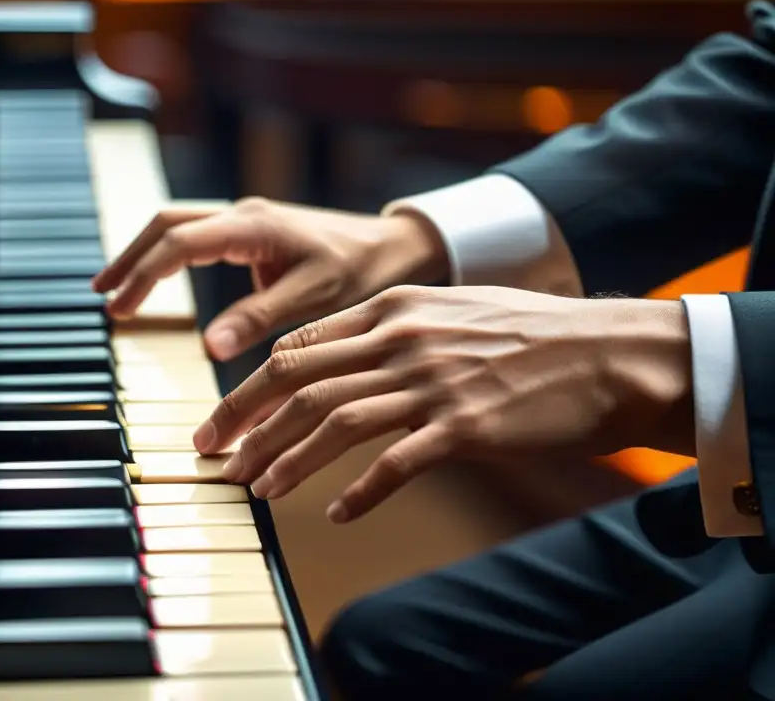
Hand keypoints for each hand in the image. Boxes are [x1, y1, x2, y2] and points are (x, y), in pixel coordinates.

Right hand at [92, 198, 446, 359]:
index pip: (178, 243)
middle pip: (166, 223)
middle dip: (130, 258)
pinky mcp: (252, 231)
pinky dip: (167, 254)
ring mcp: (246, 219)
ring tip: (115, 288)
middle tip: (103, 297)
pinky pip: (196, 234)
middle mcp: (244, 213)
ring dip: (144, 252)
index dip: (143, 276)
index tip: (118, 311)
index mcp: (253, 226)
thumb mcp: (313, 298)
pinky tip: (158, 278)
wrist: (393, 247)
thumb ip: (260, 318)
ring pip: (177, 223)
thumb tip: (209, 346)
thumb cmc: (361, 271)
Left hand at [193, 285, 693, 522]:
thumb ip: (391, 329)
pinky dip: (359, 491)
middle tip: (210, 455)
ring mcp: (433, 381)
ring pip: (333, 421)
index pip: (299, 347)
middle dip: (244, 421)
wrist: (611, 351)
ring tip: (256, 489)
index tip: (222, 420)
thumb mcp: (449, 310)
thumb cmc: (531, 334)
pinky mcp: (466, 425)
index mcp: (393, 308)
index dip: (250, 387)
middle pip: (299, 382)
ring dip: (286, 460)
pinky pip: (394, 463)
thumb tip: (335, 360)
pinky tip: (337, 514)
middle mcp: (403, 339)